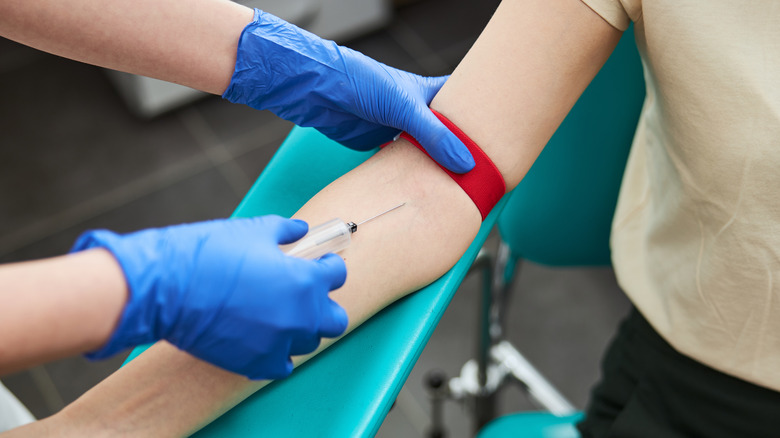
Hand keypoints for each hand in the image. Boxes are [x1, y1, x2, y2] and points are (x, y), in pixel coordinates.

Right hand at [70, 216, 347, 379]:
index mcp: (304, 280)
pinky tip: (265, 338)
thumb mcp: (253, 231)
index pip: (337, 275)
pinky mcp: (257, 363)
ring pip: (309, 342)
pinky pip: (283, 365)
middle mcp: (300, 315)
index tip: (319, 263)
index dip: (328, 266)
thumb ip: (285, 231)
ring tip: (278, 314)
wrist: (167, 288)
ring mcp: (280, 343)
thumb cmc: (209, 254)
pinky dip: (278, 353)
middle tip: (305, 294)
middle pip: (334, 320)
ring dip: (300, 328)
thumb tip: (301, 230)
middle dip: (324, 306)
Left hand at [222, 9, 474, 172]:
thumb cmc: (359, 82)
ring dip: (439, 167)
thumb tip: (466, 164)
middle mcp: (418, 112)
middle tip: (489, 171)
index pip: (466, 104)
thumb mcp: (403, 106)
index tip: (507, 135)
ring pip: (427, 153)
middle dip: (465, 152)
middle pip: (450, 134)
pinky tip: (428, 190)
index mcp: (429, 93)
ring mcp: (400, 130)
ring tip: (463, 187)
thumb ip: (435, 135)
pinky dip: (416, 176)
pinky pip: (405, 164)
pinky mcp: (382, 146)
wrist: (319, 91)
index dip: (486, 117)